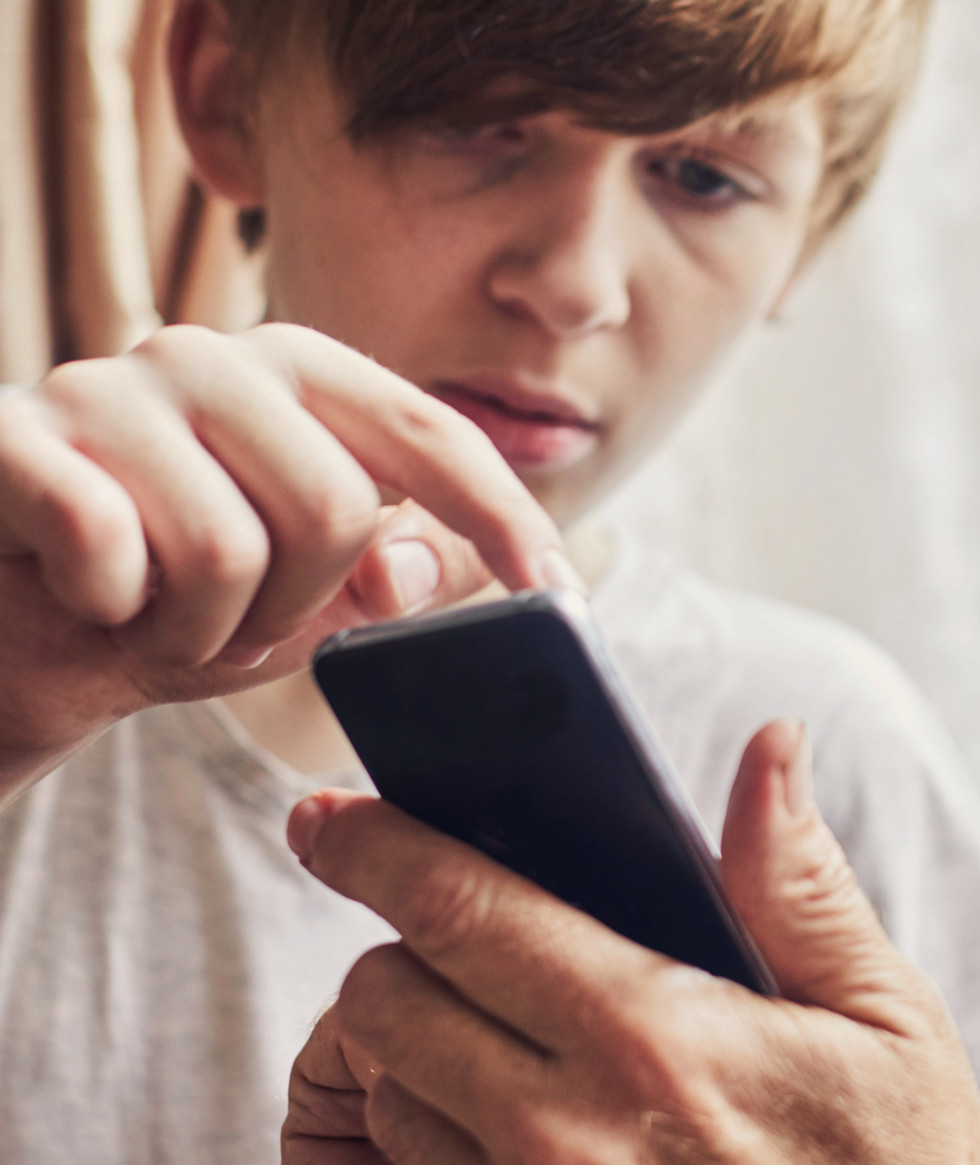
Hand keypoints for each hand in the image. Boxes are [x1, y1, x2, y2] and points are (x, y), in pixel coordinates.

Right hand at [0, 322, 569, 794]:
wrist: (19, 629)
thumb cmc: (182, 601)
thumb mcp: (317, 599)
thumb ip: (399, 578)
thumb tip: (405, 570)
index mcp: (304, 375)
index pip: (436, 434)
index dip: (507, 519)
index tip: (560, 597)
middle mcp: (211, 355)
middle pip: (335, 509)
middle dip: (295, 610)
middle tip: (235, 626)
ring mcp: (104, 383)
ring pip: (227, 550)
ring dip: (200, 628)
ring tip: (161, 614)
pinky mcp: (9, 435)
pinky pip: (108, 544)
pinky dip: (110, 606)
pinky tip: (87, 592)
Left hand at [282, 720, 979, 1164]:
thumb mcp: (894, 1024)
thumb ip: (801, 885)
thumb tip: (765, 752)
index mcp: (660, 1041)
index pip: (464, 912)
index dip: (379, 850)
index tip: (335, 821)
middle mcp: (572, 1142)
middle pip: (388, 1004)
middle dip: (396, 953)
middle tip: (446, 947)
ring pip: (399, 1105)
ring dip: (428, 1061)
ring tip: (508, 1054)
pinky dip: (478, 1164)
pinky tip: (564, 1161)